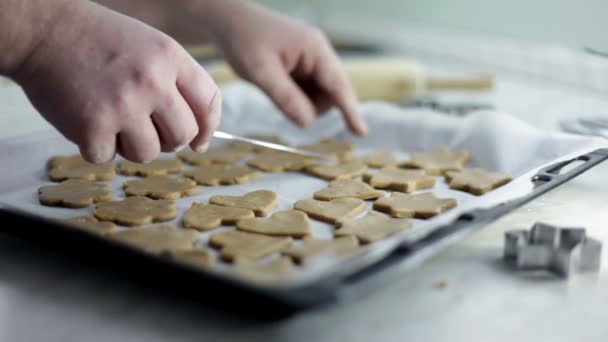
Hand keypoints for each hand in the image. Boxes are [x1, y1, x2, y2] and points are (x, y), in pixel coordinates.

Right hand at [14, 1, 220, 162]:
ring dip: (131, 145)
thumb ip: (178, 85)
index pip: (209, 102)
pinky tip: (88, 120)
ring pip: (149, 154)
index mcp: (170, 58)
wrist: (44, 31)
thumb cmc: (99, 42)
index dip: (208, 128)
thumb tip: (199, 140)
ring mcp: (122, 105)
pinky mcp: (92, 126)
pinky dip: (96, 147)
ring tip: (113, 119)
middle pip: (183, 135)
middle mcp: (152, 82)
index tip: (199, 141)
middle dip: (168, 139)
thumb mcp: (151, 47)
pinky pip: (108, 158)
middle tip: (145, 127)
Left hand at [209, 1, 366, 134]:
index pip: (339, 86)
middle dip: (313, 105)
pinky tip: (277, 85)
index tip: (361, 132)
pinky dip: (297, 96)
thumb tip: (308, 123)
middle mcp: (319, 53)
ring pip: (321, 94)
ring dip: (303, 102)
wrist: (228, 22)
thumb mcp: (260, 72)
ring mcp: (312, 58)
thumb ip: (286, 98)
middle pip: (333, 92)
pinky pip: (309, 89)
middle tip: (278, 96)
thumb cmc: (244, 40)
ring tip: (274, 86)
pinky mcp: (303, 65)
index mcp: (315, 49)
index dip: (350, 110)